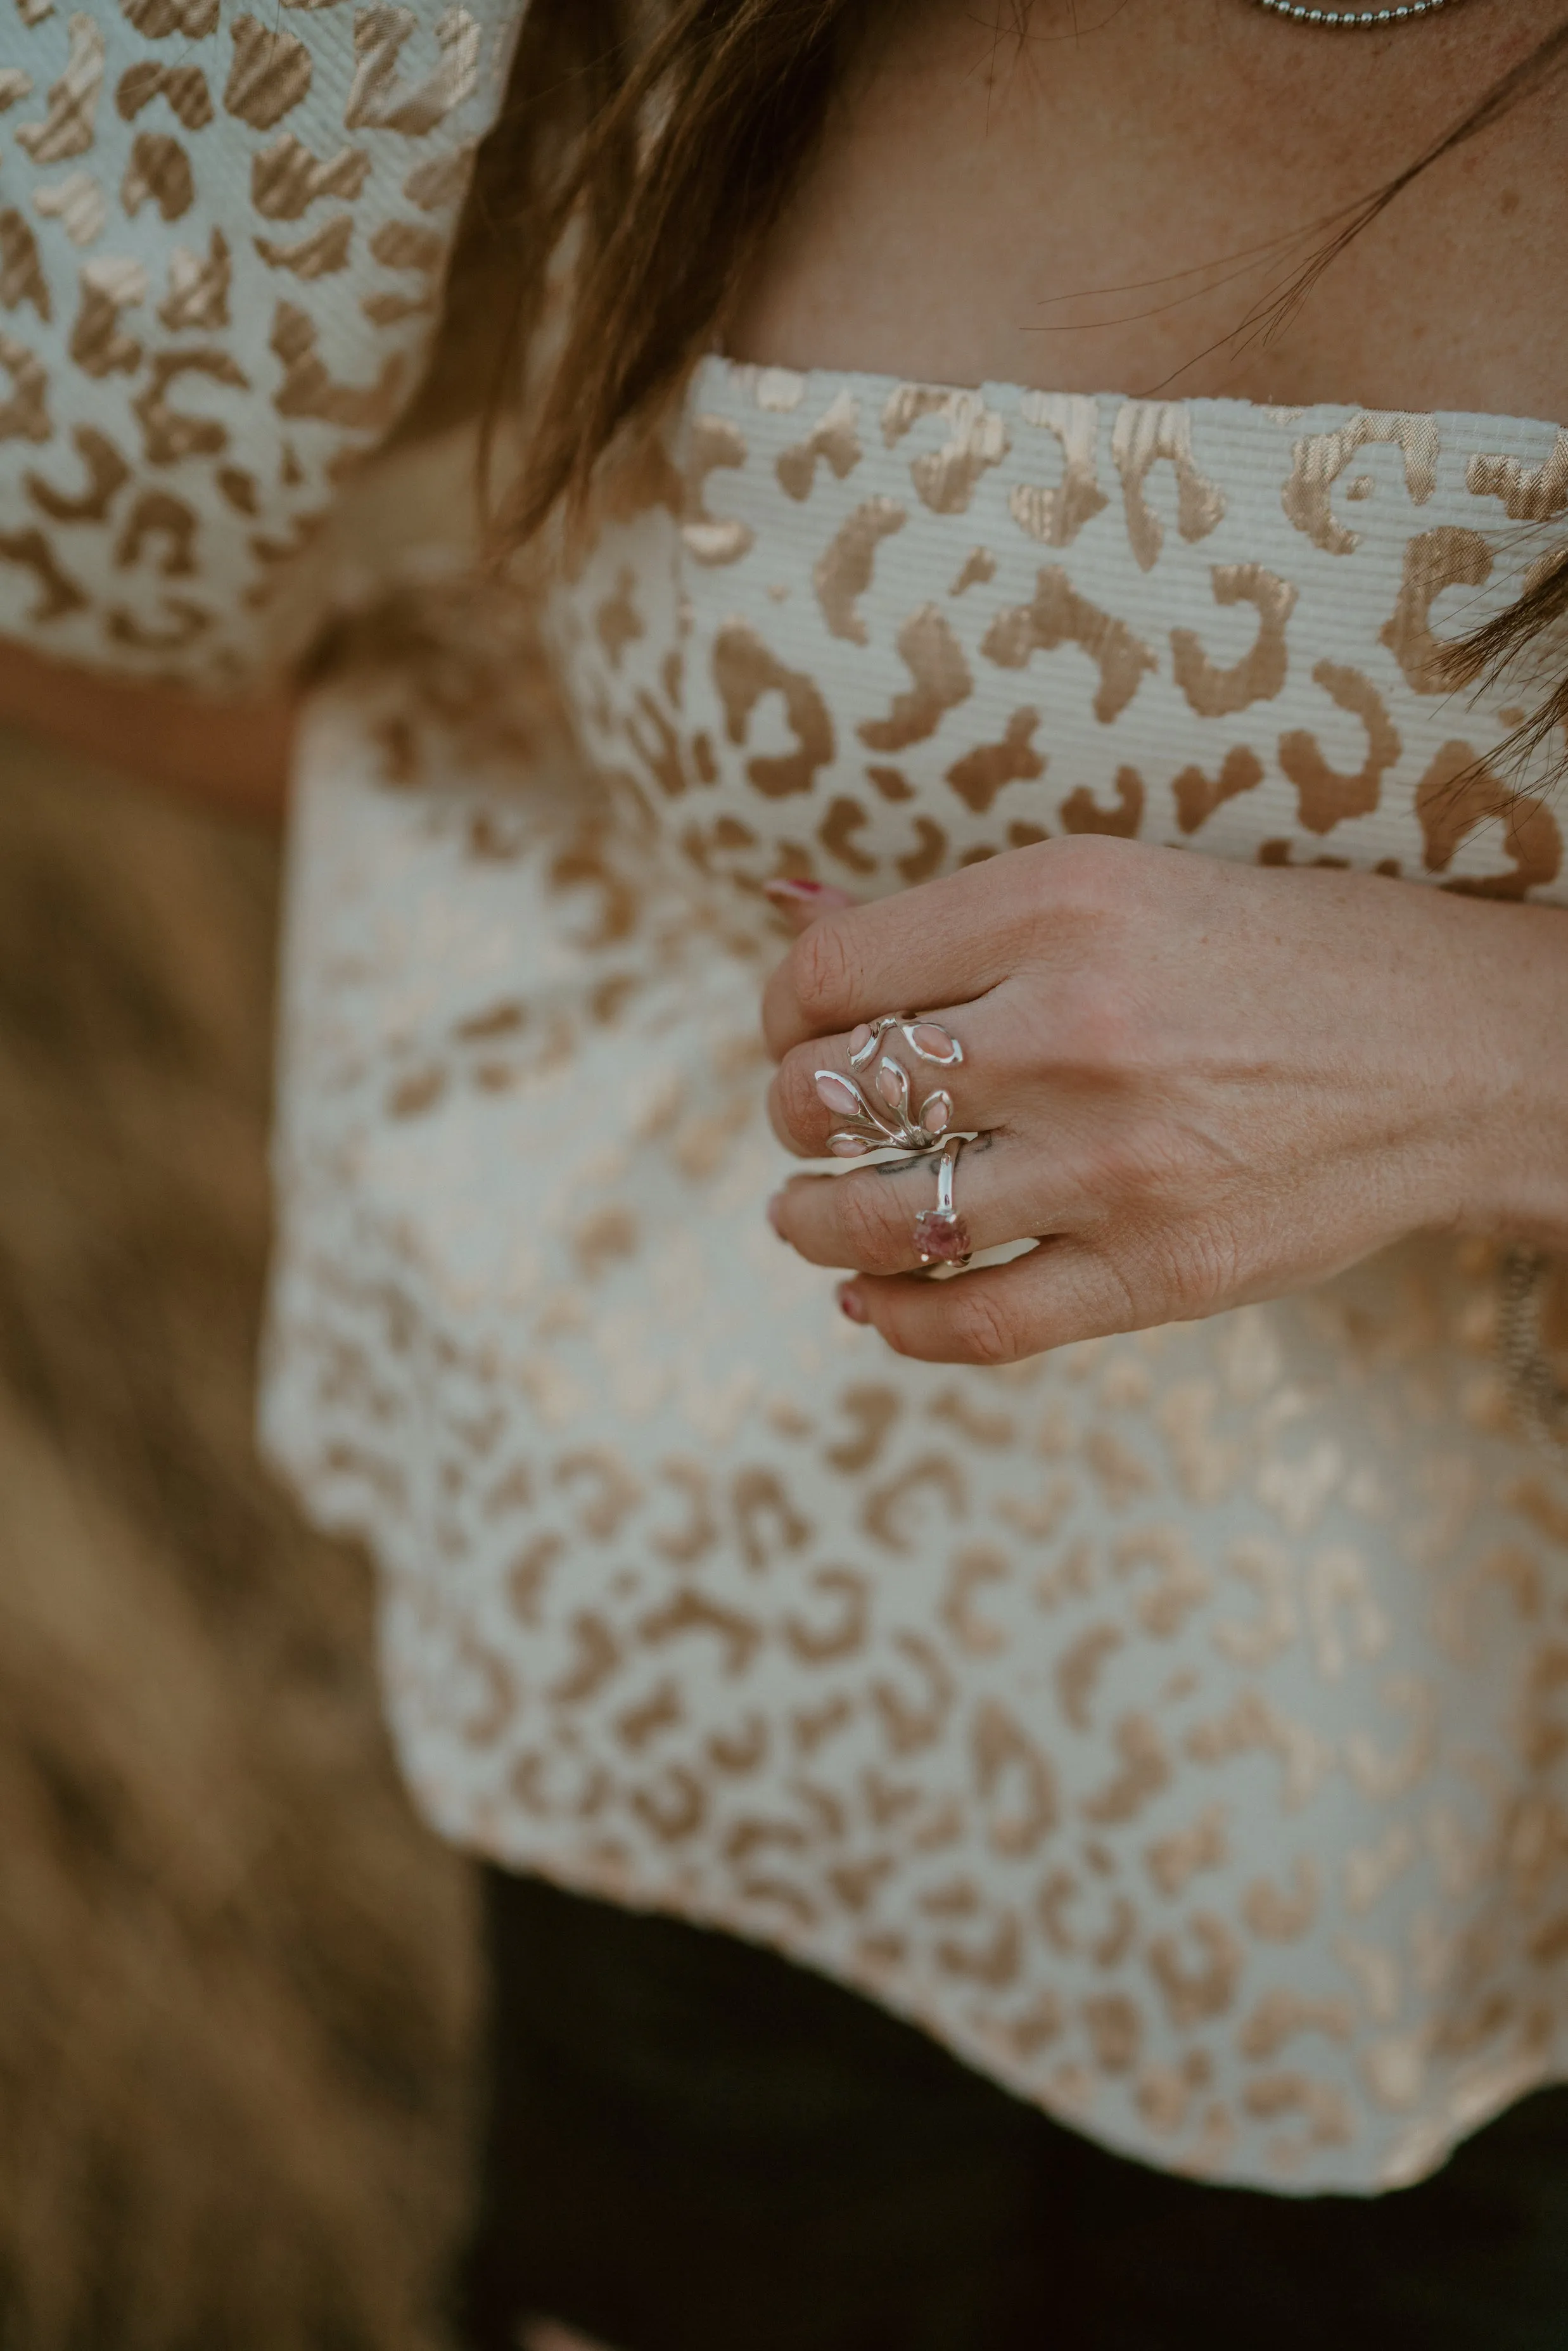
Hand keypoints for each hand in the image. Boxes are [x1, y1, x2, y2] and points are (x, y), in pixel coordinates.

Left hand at [762, 838, 1567, 1364]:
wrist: (1465, 1056)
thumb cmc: (1284, 956)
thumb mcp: (1123, 884)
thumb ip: (955, 918)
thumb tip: (791, 918)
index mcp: (1059, 905)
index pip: (827, 977)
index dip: (783, 1013)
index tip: (802, 1031)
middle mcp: (1075, 1032)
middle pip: (829, 1097)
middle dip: (793, 1115)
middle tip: (813, 1120)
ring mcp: (1116, 1165)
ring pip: (879, 1219)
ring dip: (810, 1224)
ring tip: (806, 1214)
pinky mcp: (1158, 1274)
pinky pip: (975, 1324)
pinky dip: (895, 1320)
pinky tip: (870, 1300)